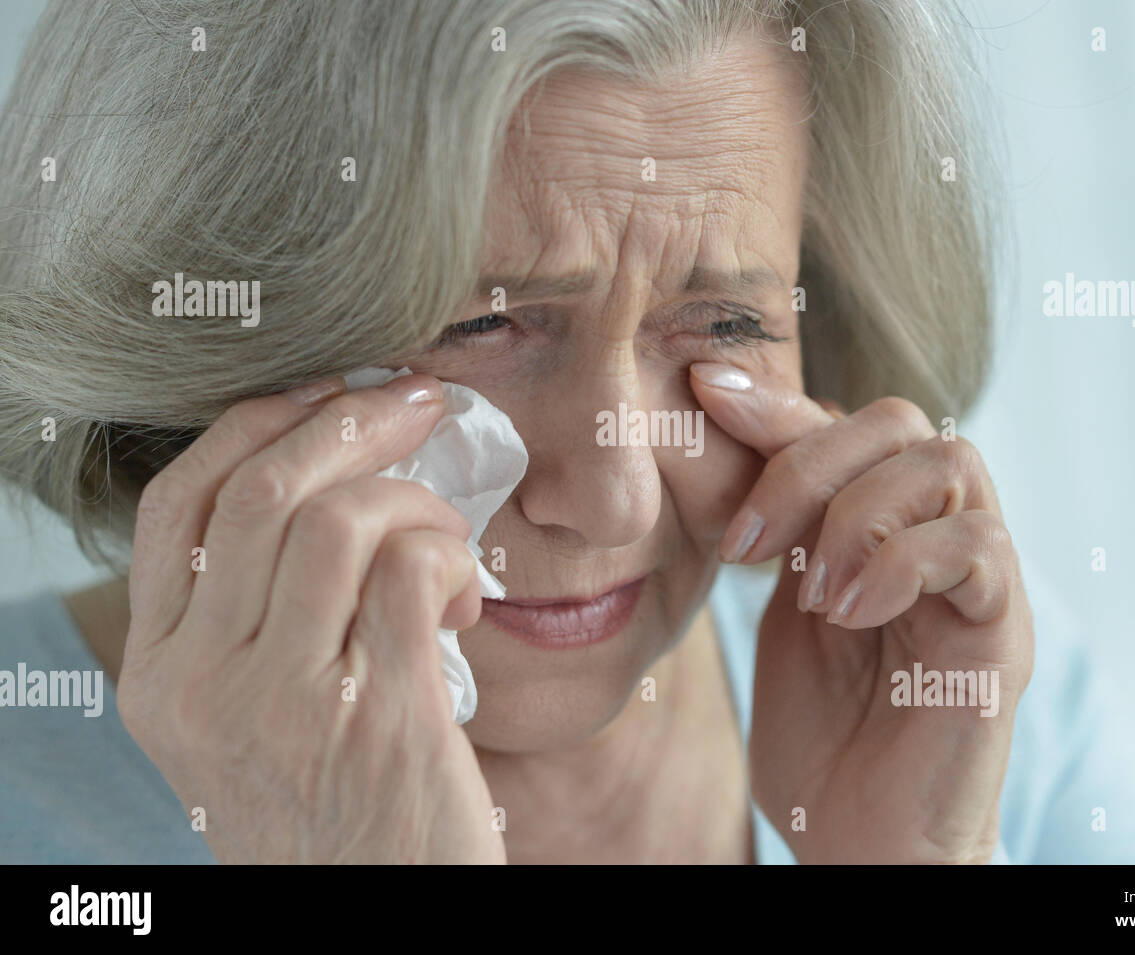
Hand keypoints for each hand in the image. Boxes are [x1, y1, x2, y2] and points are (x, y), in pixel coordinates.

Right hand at [116, 373, 505, 863]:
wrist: (373, 920)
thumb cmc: (332, 808)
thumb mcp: (249, 719)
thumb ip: (252, 618)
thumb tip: (325, 479)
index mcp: (160, 676)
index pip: (175, 503)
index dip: (257, 424)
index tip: (327, 394)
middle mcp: (202, 685)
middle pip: (259, 490)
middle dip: (350, 421)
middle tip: (418, 401)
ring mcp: (284, 702)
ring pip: (339, 518)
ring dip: (416, 501)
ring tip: (446, 546)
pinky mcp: (377, 717)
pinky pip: (410, 569)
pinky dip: (449, 556)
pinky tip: (462, 604)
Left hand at [691, 363, 1033, 863]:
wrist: (862, 837)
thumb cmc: (824, 729)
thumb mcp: (784, 605)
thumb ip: (783, 525)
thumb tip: (726, 424)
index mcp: (884, 524)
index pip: (844, 425)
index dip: (776, 401)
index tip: (703, 387)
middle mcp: (939, 535)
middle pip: (899, 422)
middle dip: (809, 463)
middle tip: (750, 548)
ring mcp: (979, 581)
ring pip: (948, 462)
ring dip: (856, 516)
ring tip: (812, 597)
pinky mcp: (1004, 633)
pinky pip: (979, 546)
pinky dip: (900, 564)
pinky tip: (847, 615)